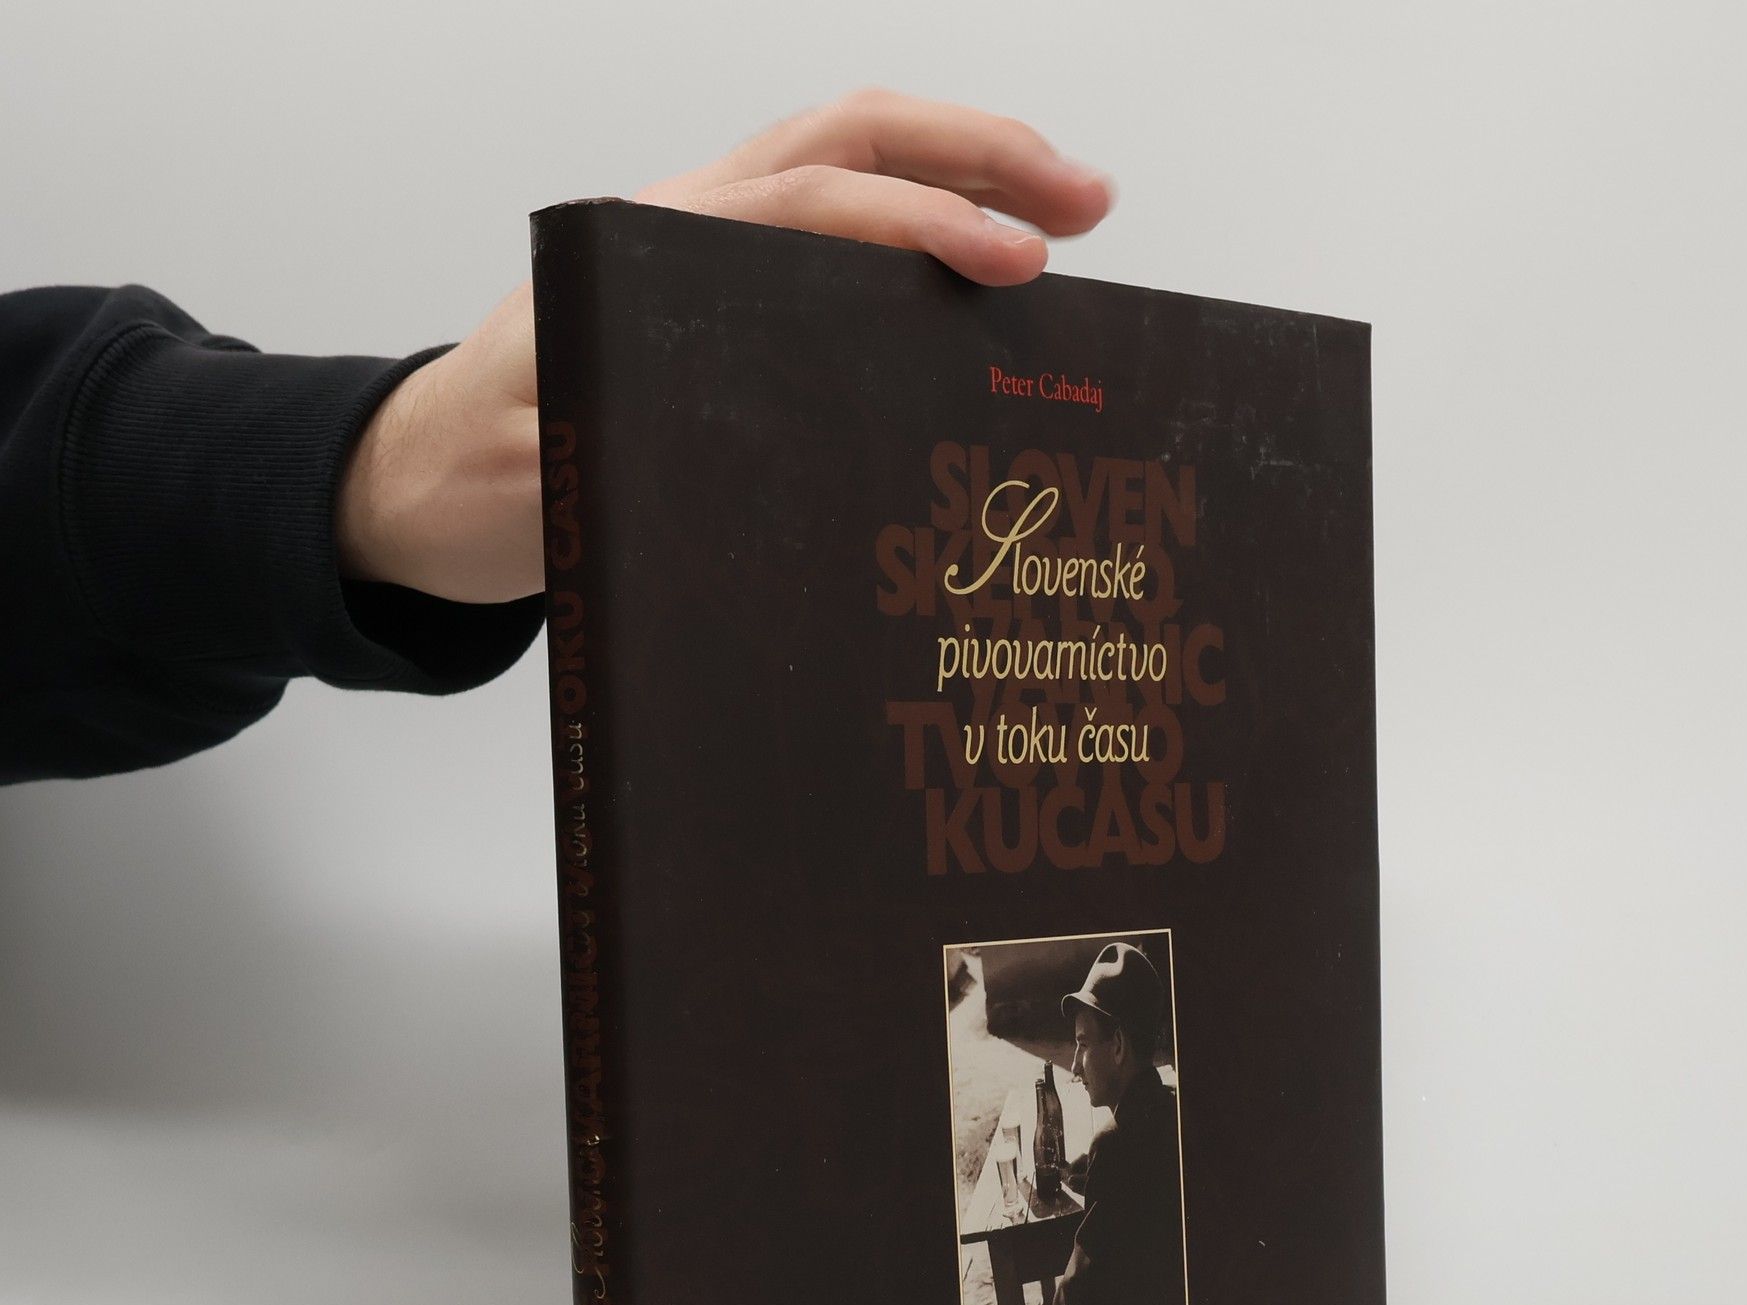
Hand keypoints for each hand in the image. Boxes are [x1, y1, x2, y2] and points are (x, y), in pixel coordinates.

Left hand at [336, 89, 1115, 604]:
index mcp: (645, 258)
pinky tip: (985, 269)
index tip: (1012, 260)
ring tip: (1069, 215)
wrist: (419, 479)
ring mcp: (710, 254)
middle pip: (850, 143)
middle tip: (1087, 203)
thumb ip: (599, 450)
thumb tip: (702, 439)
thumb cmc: (468, 474)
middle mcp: (687, 230)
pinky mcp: (726, 301)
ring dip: (966, 172)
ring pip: (852, 167)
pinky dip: (922, 220)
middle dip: (979, 156)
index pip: (806, 203)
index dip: (916, 223)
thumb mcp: (525, 478)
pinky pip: (836, 229)